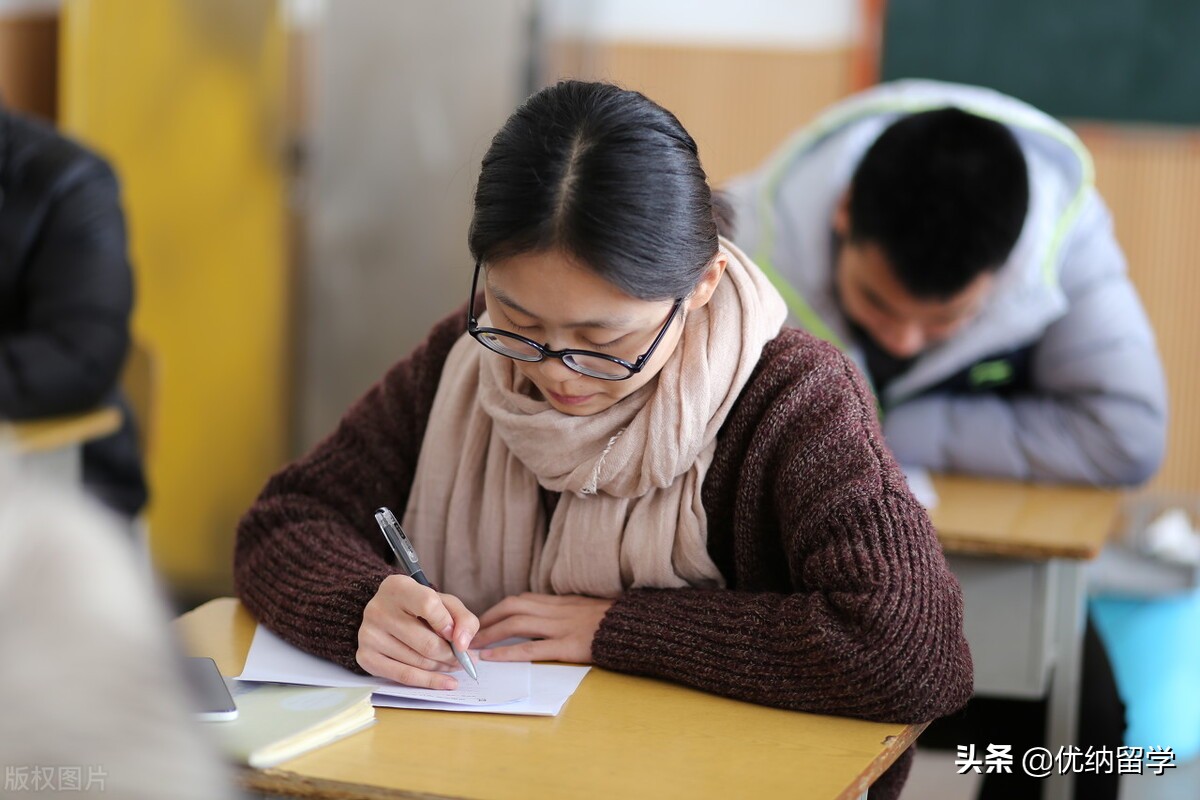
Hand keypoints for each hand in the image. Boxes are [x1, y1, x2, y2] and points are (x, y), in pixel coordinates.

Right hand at [356, 574, 478, 689]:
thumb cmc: (419, 607)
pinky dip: (429, 682)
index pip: (428, 605)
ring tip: (452, 664)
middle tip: (463, 659)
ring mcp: (368, 635)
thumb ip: (461, 618)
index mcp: (397, 587)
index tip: (458, 636)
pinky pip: (403, 677)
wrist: (386, 614)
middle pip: (426, 643)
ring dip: (442, 667)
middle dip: (451, 655)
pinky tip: (445, 682)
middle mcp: (378, 609)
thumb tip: (462, 644)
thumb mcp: (443, 602)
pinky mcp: (365, 657)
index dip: (448, 624)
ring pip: (418, 662)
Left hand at [473, 592, 613, 663]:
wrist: (638, 629)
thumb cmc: (615, 624)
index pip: (522, 600)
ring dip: (491, 634)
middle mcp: (558, 610)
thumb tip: (546, 621)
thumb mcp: (588, 610)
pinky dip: (508, 652)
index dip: (499, 609)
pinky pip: (532, 648)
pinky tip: (493, 658)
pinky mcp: (569, 646)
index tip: (483, 620)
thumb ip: (567, 613)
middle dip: (487, 619)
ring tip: (474, 646)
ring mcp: (562, 627)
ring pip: (517, 624)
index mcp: (562, 602)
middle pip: (513, 607)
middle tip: (470, 634)